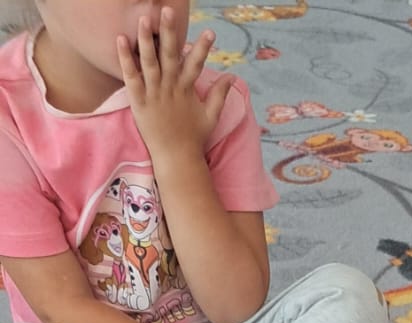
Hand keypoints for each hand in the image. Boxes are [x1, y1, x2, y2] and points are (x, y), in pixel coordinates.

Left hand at [118, 10, 232, 160]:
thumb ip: (220, 96)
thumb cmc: (193, 139)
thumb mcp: (211, 117)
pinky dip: (126, 59)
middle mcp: (171, 88)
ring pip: (150, 61)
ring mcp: (155, 94)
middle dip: (169, 31)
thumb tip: (232, 78)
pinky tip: (121, 40)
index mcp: (186, 90)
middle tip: (166, 10)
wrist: (177, 160)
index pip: (196, 63)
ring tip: (143, 18)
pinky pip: (131, 76)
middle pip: (170, 54)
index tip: (210, 31)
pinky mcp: (139, 102)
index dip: (203, 47)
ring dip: (146, 39)